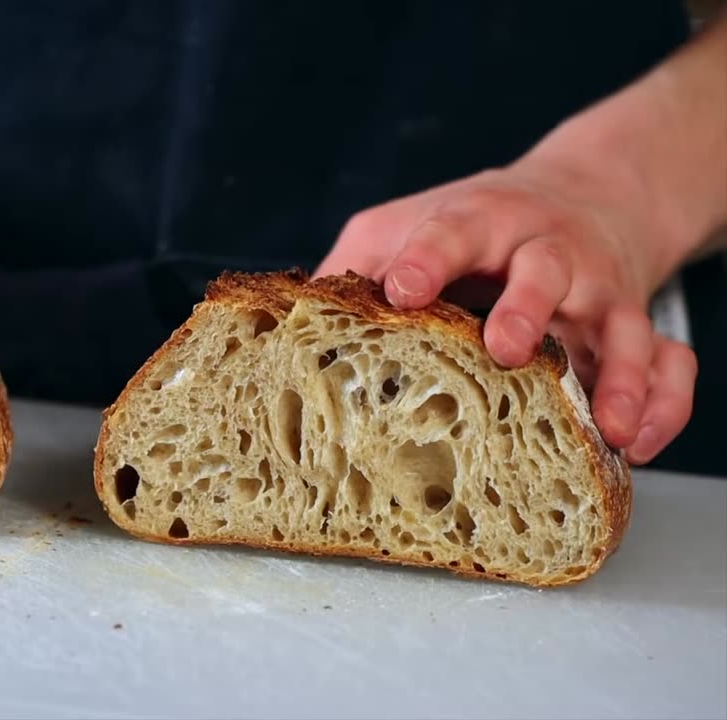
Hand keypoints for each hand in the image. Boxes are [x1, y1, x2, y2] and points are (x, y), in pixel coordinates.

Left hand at [316, 160, 696, 464]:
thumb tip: (290, 315)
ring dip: (617, 374)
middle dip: (526, 308)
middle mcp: (544, 251)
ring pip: (620, 324)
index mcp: (479, 222)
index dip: (426, 257)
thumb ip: (355, 264)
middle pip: (543, 269)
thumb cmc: (472, 225)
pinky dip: (663, 401)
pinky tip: (639, 442)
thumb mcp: (404, 224)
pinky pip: (667, 360)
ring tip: (607, 425)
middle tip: (504, 348)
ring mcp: (596, 290)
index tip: (402, 289)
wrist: (581, 193)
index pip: (449, 230)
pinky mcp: (633, 323)